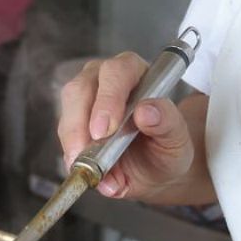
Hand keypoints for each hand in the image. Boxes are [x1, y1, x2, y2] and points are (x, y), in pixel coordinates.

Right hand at [59, 52, 196, 200]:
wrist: (153, 169)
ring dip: (72, 136)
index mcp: (138, 73)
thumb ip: (168, 124)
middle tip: (85, 150)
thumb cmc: (166, 148)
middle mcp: (107, 77)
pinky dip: (70, 149)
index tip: (105, 130)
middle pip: (83, 85)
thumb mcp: (176, 141)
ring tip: (83, 163)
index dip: (108, 98)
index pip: (118, 72)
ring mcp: (86, 94)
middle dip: (81, 120)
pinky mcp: (72, 116)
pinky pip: (63, 129)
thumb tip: (147, 112)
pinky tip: (81, 165)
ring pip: (68, 106)